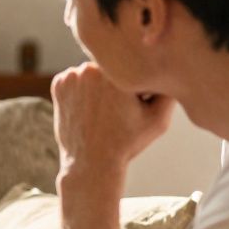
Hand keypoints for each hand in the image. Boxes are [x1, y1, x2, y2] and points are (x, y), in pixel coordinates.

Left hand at [51, 62, 175, 178]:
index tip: (136, 103)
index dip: (137, 84)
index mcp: (116, 74)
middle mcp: (91, 68)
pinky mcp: (58, 84)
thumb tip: (170, 65)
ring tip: (104, 108)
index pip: (133, 66)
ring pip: (93, 70)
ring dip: (98, 83)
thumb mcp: (158, 120)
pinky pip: (76, 78)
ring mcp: (71, 76)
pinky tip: (89, 108)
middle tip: (120, 107)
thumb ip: (169, 91)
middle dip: (117, 81)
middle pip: (111, 66)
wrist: (90, 163)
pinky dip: (81, 88)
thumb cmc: (127, 143)